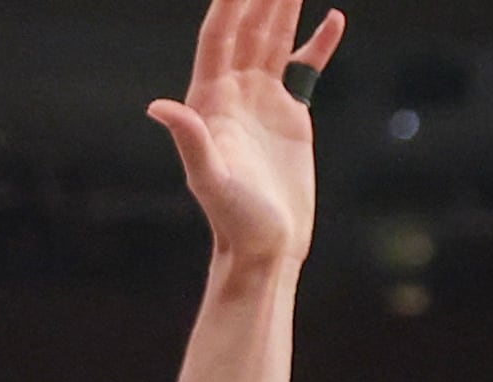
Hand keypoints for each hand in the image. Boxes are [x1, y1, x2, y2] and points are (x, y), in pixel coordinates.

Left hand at [151, 0, 346, 265]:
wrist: (266, 247)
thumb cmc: (235, 220)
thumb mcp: (210, 180)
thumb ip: (191, 140)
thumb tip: (159, 107)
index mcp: (209, 101)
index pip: (218, 37)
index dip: (228, 4)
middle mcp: (233, 93)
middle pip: (247, 28)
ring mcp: (262, 101)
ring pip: (274, 39)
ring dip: (284, 6)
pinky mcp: (290, 115)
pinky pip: (305, 68)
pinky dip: (318, 44)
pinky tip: (332, 19)